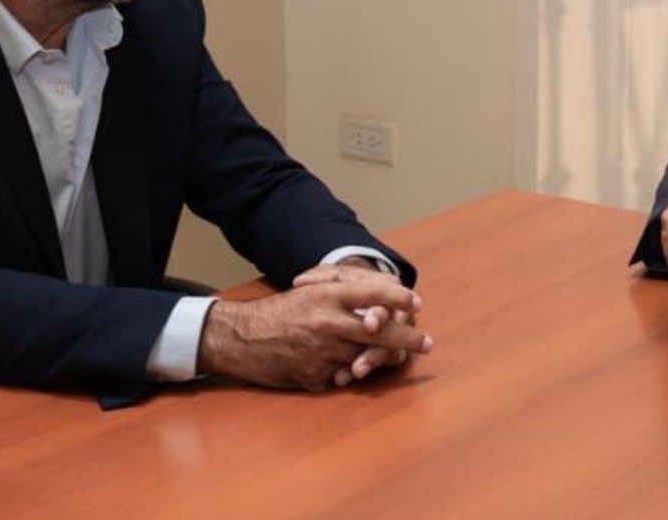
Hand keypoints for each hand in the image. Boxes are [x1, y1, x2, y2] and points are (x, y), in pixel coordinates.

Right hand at [199, 272, 430, 390]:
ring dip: (381, 359)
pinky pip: (341, 376)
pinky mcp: (313, 375)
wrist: (239, 338)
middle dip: (408, 338)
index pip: (373, 291)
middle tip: (427, 343)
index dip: (399, 296)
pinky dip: (347, 373)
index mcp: (326, 296)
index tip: (417, 302)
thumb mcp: (308, 292)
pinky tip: (351, 371)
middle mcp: (327, 322)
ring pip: (364, 357)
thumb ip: (341, 294)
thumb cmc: (277, 312)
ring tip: (398, 358)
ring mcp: (321, 351)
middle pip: (379, 331)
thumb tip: (379, 300)